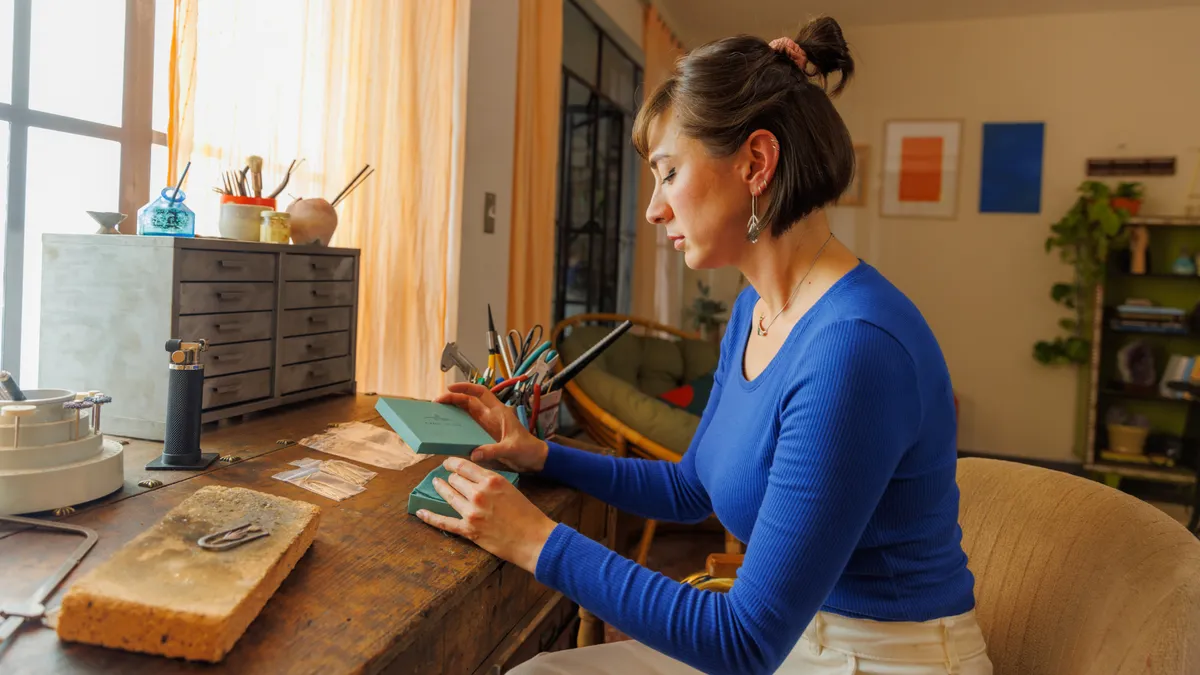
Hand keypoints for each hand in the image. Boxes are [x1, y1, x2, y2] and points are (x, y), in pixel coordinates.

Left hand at [416, 457, 556, 572]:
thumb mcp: (510, 488)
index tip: (448, 463)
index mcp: (491, 480)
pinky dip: (430, 517)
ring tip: (436, 484)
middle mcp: (479, 493)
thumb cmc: (527, 514)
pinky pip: (444, 521)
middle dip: (451, 478)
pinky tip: (421, 512)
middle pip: (455, 479)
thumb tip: (475, 479)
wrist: (534, 539)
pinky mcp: (469, 530)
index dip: (453, 463)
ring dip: (441, 489)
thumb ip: (492, 483)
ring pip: (449, 495)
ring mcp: (472, 512)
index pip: (464, 466)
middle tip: (448, 477)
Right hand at [434, 382, 548, 472]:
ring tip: (437, 414)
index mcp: (498, 413)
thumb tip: (474, 453)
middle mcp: (491, 416)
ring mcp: (487, 426)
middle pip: (469, 402)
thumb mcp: (511, 449)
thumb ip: (493, 451)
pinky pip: (468, 427)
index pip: (480, 393)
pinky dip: (458, 426)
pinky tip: (448, 431)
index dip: (465, 387)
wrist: (534, 459)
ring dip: (454, 411)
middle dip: (453, 399)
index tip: (449, 388)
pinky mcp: (485, 436)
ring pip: (467, 413)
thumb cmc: (527, 449)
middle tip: (436, 403)